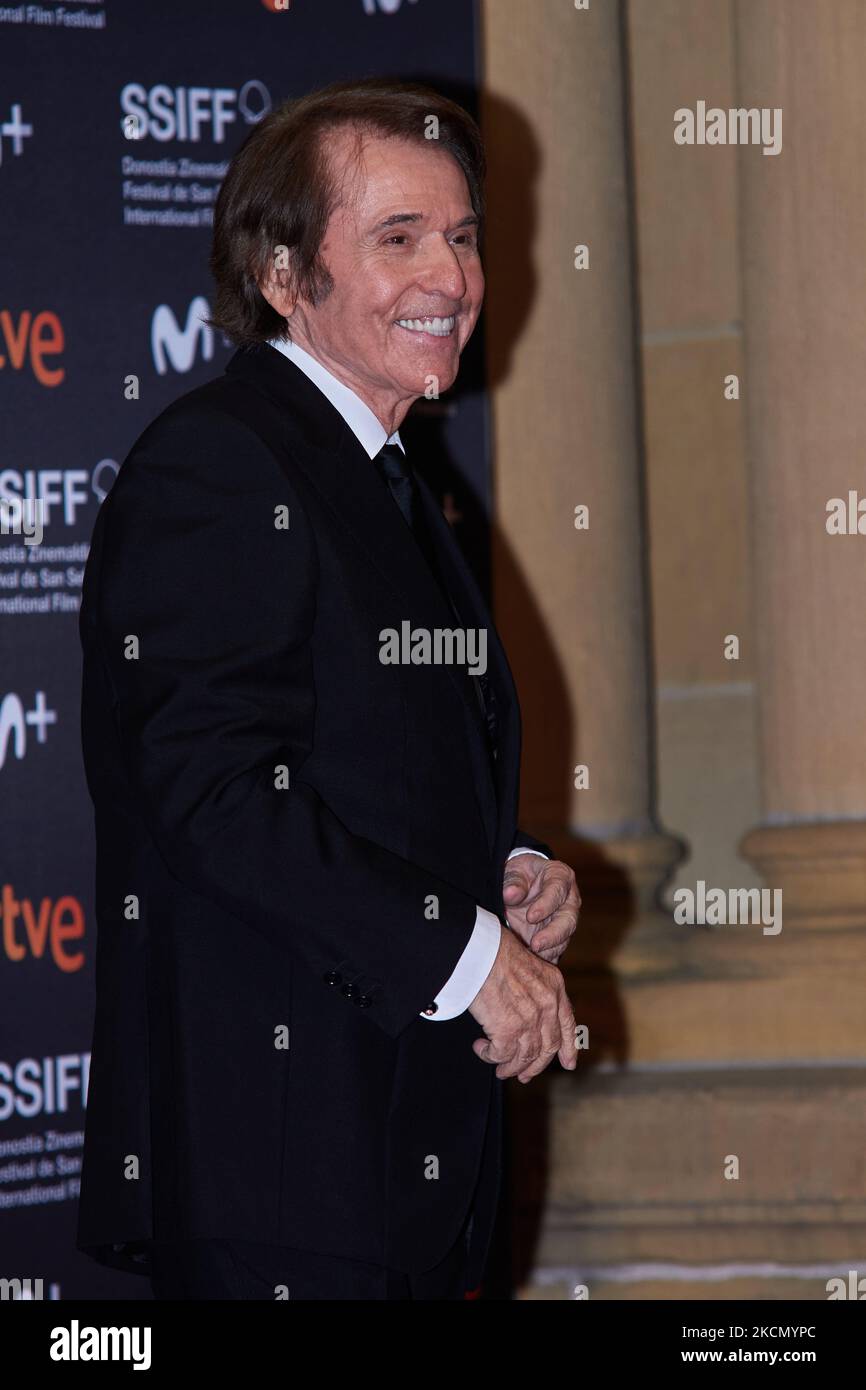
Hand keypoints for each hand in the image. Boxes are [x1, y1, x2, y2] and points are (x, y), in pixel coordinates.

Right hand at [468, 927, 576, 1081]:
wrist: (480, 951)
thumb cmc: (496, 951)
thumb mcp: (528, 965)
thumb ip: (535, 988)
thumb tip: (527, 1010)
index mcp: (555, 987)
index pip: (567, 1023)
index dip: (569, 1047)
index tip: (569, 1064)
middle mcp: (547, 1006)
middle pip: (547, 1047)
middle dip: (536, 1065)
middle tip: (524, 1076)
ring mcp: (529, 1021)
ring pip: (525, 1057)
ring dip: (511, 1066)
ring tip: (499, 1068)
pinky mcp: (508, 1031)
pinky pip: (501, 1055)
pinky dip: (490, 1056)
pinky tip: (481, 1048)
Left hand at [502, 854, 579, 963]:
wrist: (518, 889)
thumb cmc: (519, 876)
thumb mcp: (513, 872)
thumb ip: (513, 883)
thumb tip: (510, 894)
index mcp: (561, 876)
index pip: (558, 890)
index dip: (546, 904)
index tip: (531, 917)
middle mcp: (569, 900)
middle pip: (569, 919)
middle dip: (553, 934)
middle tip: (535, 944)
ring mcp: (565, 920)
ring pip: (564, 938)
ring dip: (549, 949)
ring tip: (532, 956)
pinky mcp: (558, 937)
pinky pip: (556, 950)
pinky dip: (546, 958)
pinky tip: (533, 963)